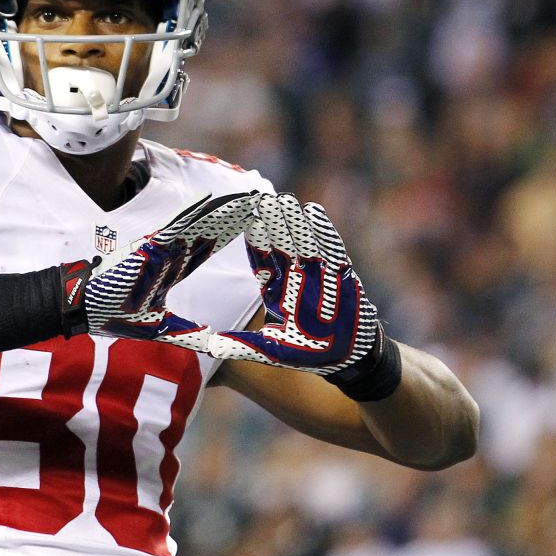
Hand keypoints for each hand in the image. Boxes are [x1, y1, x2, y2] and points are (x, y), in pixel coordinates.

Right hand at [83, 191, 258, 350]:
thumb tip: (213, 339)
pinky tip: (210, 201)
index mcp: (172, 270)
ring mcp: (158, 247)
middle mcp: (169, 254)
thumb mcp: (160, 327)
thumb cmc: (114, 313)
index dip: (229, 235)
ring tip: (245, 197)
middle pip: (208, 231)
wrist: (83, 306)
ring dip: (220, 211)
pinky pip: (174, 227)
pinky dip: (192, 213)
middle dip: (232, 217)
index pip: (207, 248)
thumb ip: (187, 331)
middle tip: (259, 202)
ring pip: (196, 224)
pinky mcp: (147, 246)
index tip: (252, 225)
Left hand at [207, 193, 382, 374]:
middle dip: (272, 222)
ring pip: (304, 239)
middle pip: (281, 243)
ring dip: (294, 220)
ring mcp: (318, 271)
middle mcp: (294, 275)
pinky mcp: (340, 272)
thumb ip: (240, 345)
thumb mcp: (269, 350)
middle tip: (260, 199)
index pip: (262, 260)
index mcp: (275, 289)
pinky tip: (313, 210)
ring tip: (284, 199)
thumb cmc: (308, 353)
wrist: (349, 356)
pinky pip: (331, 247)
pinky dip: (322, 230)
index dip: (255, 241)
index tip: (244, 221)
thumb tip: (206, 347)